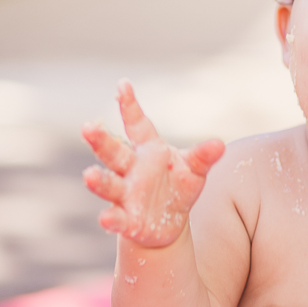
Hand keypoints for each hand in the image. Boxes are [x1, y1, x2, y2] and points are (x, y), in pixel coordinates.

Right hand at [82, 79, 224, 247]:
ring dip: (99, 180)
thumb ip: (203, 157)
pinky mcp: (126, 220)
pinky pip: (117, 218)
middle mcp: (131, 170)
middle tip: (88, 127)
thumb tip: (219, 145)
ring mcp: (125, 194)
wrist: (169, 221)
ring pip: (109, 185)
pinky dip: (111, 219)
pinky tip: (106, 219)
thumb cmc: (180, 186)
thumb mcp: (195, 170)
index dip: (129, 105)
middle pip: (114, 153)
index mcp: (148, 150)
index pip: (137, 125)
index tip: (122, 84)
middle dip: (100, 141)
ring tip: (89, 175)